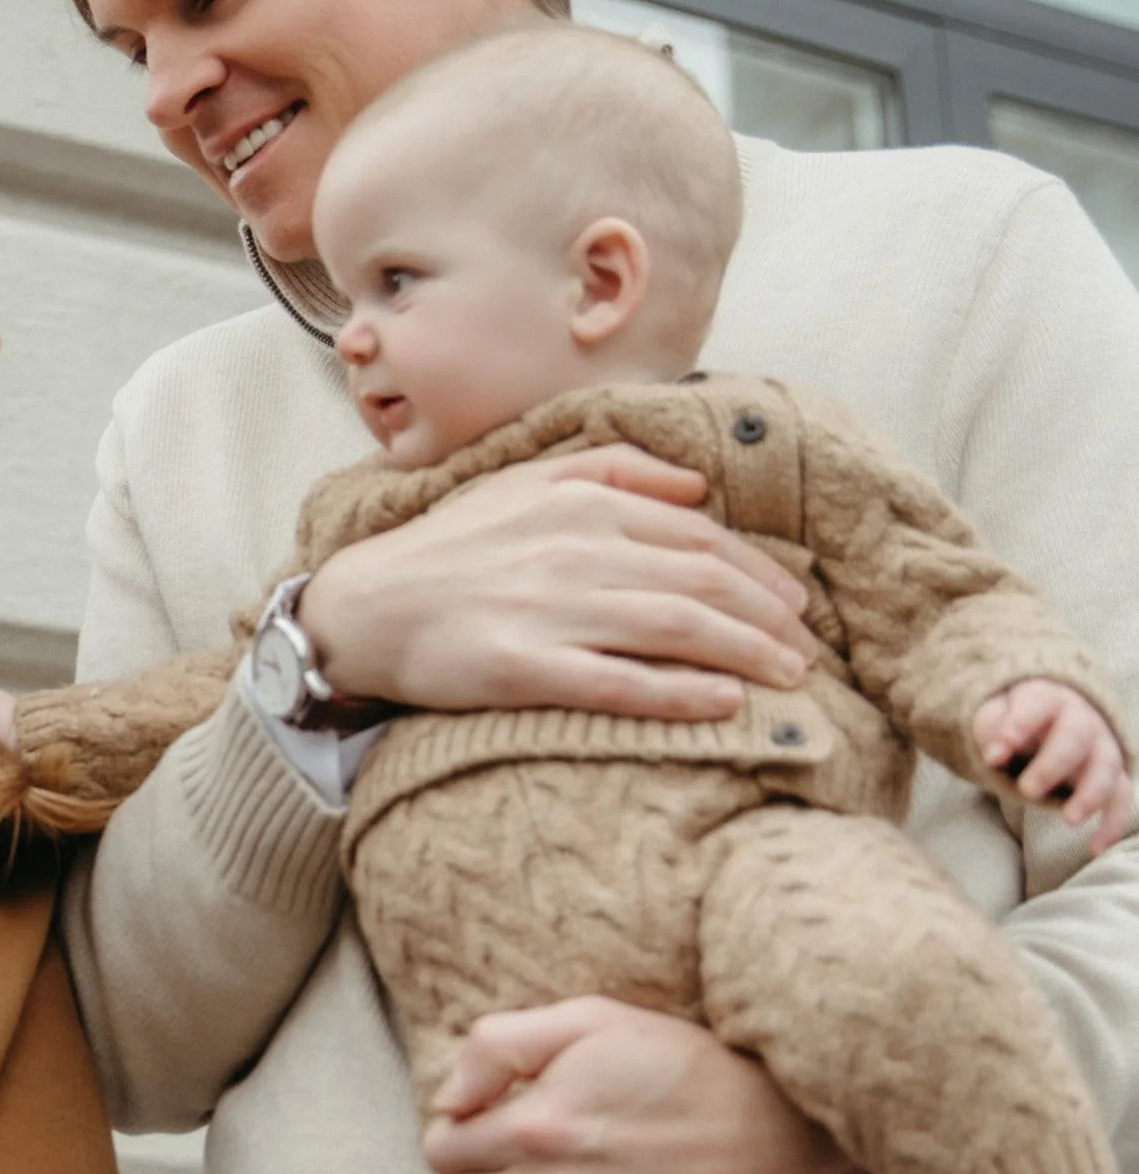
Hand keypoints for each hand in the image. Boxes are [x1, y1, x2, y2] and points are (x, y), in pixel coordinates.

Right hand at [305, 446, 816, 721]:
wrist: (365, 608)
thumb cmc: (451, 549)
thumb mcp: (527, 482)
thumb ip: (614, 470)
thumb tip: (695, 484)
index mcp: (582, 502)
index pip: (697, 534)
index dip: (758, 570)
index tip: (795, 603)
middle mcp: (575, 549)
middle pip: (702, 580)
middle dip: (769, 616)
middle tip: (809, 649)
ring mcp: (551, 609)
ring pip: (677, 627)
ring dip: (747, 652)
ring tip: (790, 678)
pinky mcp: (525, 668)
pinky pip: (621, 682)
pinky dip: (680, 692)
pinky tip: (724, 703)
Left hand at [975, 681, 1131, 852]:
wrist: (1050, 721)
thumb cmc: (1018, 722)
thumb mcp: (997, 717)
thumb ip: (993, 730)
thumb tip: (995, 755)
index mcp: (1048, 700)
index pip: (1038, 705)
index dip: (1020, 724)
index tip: (998, 750)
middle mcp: (1082, 720)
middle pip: (1077, 735)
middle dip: (1053, 764)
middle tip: (1027, 790)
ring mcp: (1101, 747)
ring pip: (1107, 766)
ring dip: (1091, 794)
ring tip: (1069, 820)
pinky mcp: (1111, 776)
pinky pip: (1120, 798)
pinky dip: (1112, 823)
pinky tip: (1095, 848)